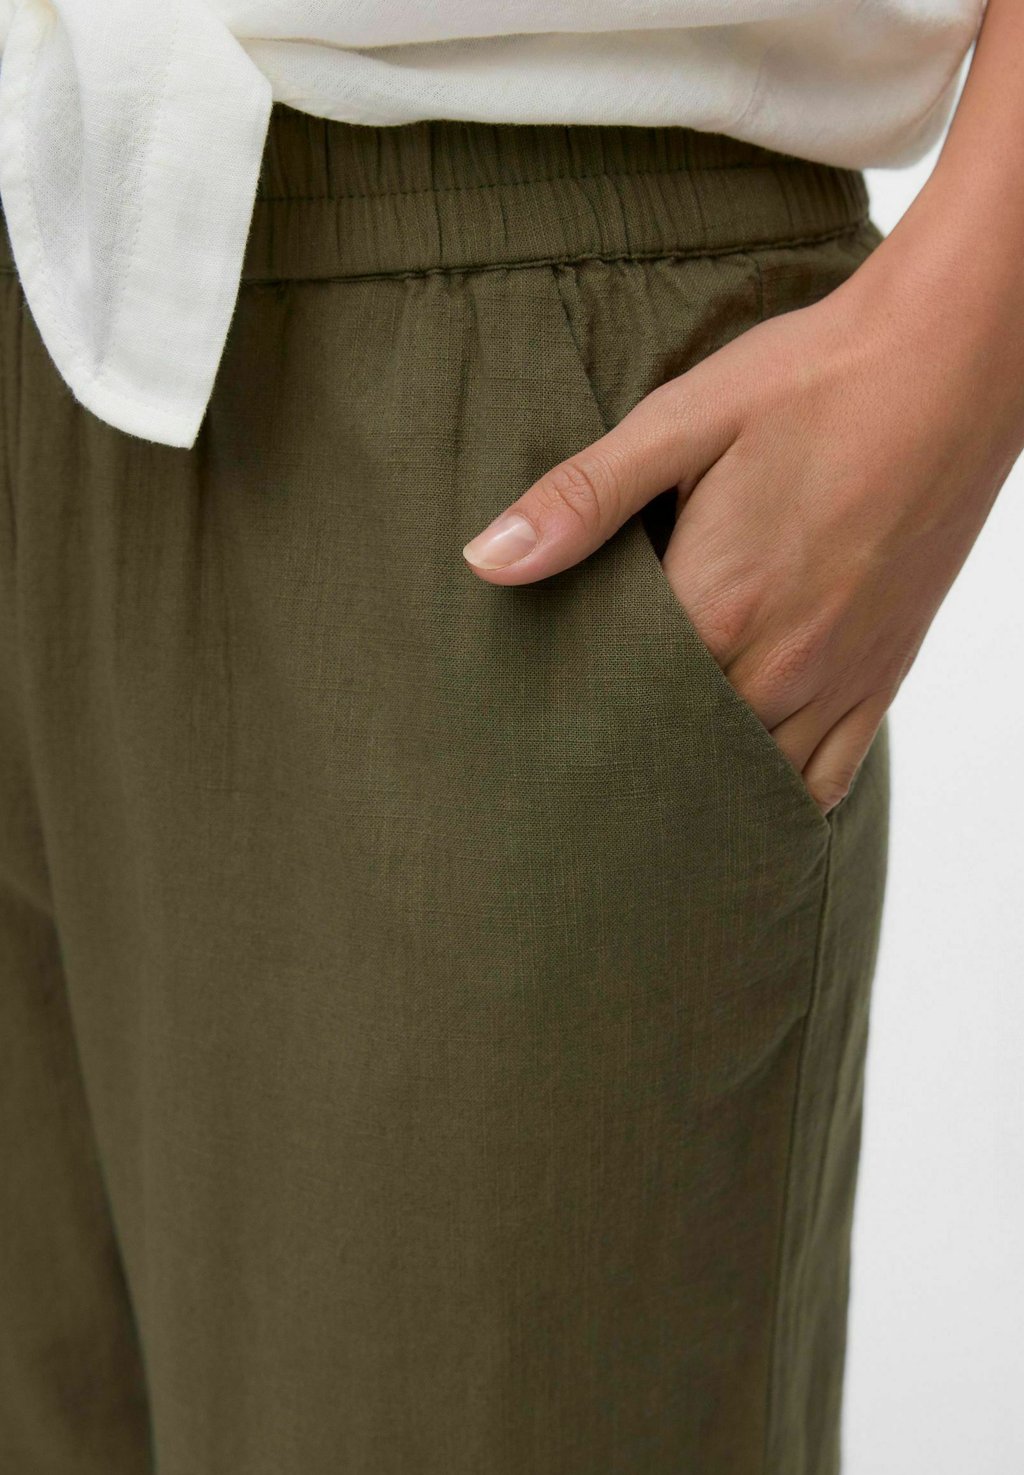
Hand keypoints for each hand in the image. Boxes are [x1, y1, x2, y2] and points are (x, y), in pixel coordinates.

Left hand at [461, 248, 1020, 815]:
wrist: (955, 361)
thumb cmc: (814, 380)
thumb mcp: (682, 420)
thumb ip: (584, 499)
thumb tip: (486, 559)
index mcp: (716, 605)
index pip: (617, 702)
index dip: (572, 711)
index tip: (537, 720)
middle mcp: (780, 663)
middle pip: (677, 752)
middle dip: (628, 756)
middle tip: (577, 769)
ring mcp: (838, 677)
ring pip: (750, 779)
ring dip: (699, 785)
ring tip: (647, 789)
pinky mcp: (883, 674)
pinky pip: (828, 778)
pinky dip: (781, 794)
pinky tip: (743, 790)